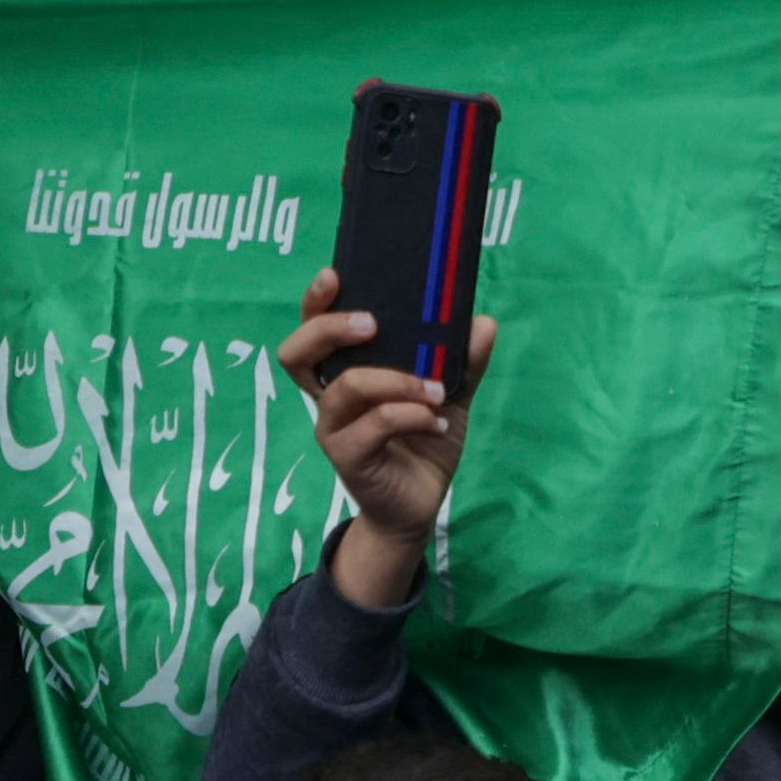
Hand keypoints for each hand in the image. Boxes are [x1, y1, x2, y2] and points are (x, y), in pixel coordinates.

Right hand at [281, 270, 493, 611]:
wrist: (419, 506)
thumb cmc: (423, 441)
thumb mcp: (448, 395)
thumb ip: (462, 361)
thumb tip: (483, 322)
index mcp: (344, 371)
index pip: (312, 330)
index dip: (315, 302)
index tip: (335, 275)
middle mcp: (329, 397)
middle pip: (296, 354)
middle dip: (330, 329)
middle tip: (373, 324)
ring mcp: (334, 429)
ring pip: (345, 388)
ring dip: (395, 379)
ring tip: (435, 387)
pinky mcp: (349, 458)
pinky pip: (374, 426)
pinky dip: (411, 416)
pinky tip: (439, 421)